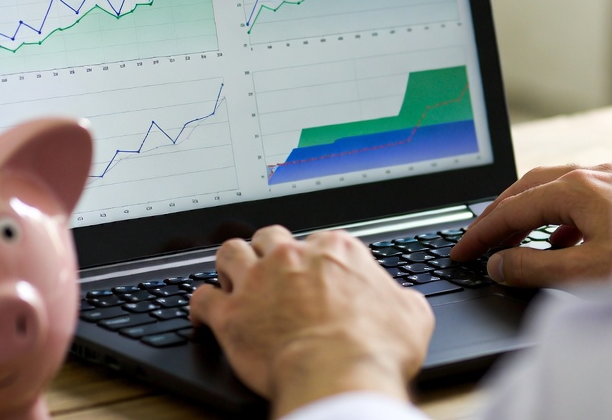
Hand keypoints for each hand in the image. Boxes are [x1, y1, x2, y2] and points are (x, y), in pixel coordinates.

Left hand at [190, 225, 433, 416]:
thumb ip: (402, 299)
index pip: (319, 240)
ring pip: (230, 252)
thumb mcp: (411, 316)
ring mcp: (257, 281)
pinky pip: (201, 298)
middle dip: (269, 252)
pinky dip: (200, 305)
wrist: (338, 375)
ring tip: (233, 278)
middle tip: (273, 273)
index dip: (316, 260)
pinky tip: (203, 313)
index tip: (316, 275)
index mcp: (336, 250)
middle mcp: (292, 256)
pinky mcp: (230, 313)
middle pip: (270, 237)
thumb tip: (403, 302)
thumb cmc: (374, 349)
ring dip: (230, 265)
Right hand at [450, 163, 611, 286]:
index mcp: (579, 186)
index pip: (512, 207)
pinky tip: (558, 241)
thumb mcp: (587, 273)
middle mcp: (595, 174)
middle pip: (528, 187)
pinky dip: (555, 217)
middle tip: (476, 241)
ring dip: (526, 213)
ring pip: (553, 189)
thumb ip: (535, 267)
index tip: (460, 252)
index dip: (481, 232)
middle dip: (498, 214)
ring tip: (508, 242)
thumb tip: (498, 262)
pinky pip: (578, 197)